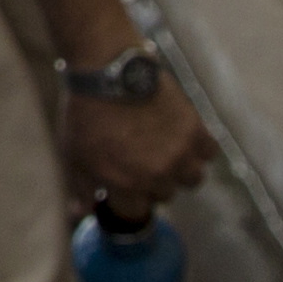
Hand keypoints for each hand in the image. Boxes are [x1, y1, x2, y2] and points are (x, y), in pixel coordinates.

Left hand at [64, 77, 213, 214]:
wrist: (108, 68)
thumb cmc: (87, 111)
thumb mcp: (73, 153)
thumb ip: (81, 187)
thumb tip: (79, 213)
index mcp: (125, 184)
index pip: (138, 212)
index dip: (129, 199)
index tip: (125, 187)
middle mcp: (156, 174)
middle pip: (166, 194)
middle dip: (152, 183)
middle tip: (141, 162)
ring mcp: (179, 153)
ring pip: (192, 178)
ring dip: (180, 170)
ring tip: (163, 150)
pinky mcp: (195, 130)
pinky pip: (209, 153)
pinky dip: (198, 148)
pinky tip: (181, 137)